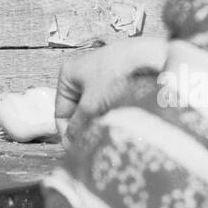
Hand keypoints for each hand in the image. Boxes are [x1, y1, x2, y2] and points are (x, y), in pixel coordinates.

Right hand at [53, 38, 167, 133]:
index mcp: (68, 75)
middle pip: (77, 112)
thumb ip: (78, 126)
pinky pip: (107, 104)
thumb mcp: (91, 105)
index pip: (60, 112)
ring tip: (109, 131)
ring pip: (93, 109)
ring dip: (99, 122)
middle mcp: (81, 75)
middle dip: (84, 127)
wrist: (147, 58)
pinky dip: (111, 114)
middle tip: (93, 144)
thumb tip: (70, 143)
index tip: (76, 150)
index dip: (67, 133)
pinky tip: (119, 120)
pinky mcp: (116, 80)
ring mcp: (99, 77)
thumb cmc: (115, 75)